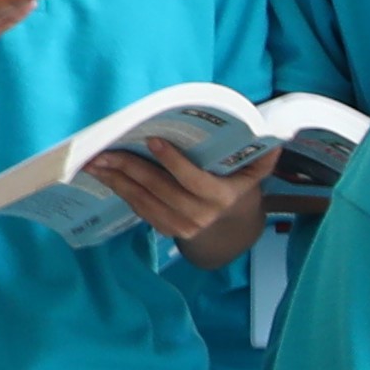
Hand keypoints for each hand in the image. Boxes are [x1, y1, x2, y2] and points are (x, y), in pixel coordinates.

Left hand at [86, 141, 274, 260]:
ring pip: (144, 201)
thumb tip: (273, 139)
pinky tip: (105, 177)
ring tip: (96, 163)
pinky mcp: (165, 229)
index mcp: (220, 198)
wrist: (230, 230)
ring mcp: (180, 226)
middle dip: (130, 169)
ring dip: (117, 181)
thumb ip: (262, 159)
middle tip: (106, 151)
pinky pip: (139, 210)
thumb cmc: (238, 190)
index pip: (193, 180)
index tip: (152, 141)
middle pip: (160, 190)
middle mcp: (199, 216)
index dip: (173, 162)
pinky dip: (121, 192)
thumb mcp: (253, 176)